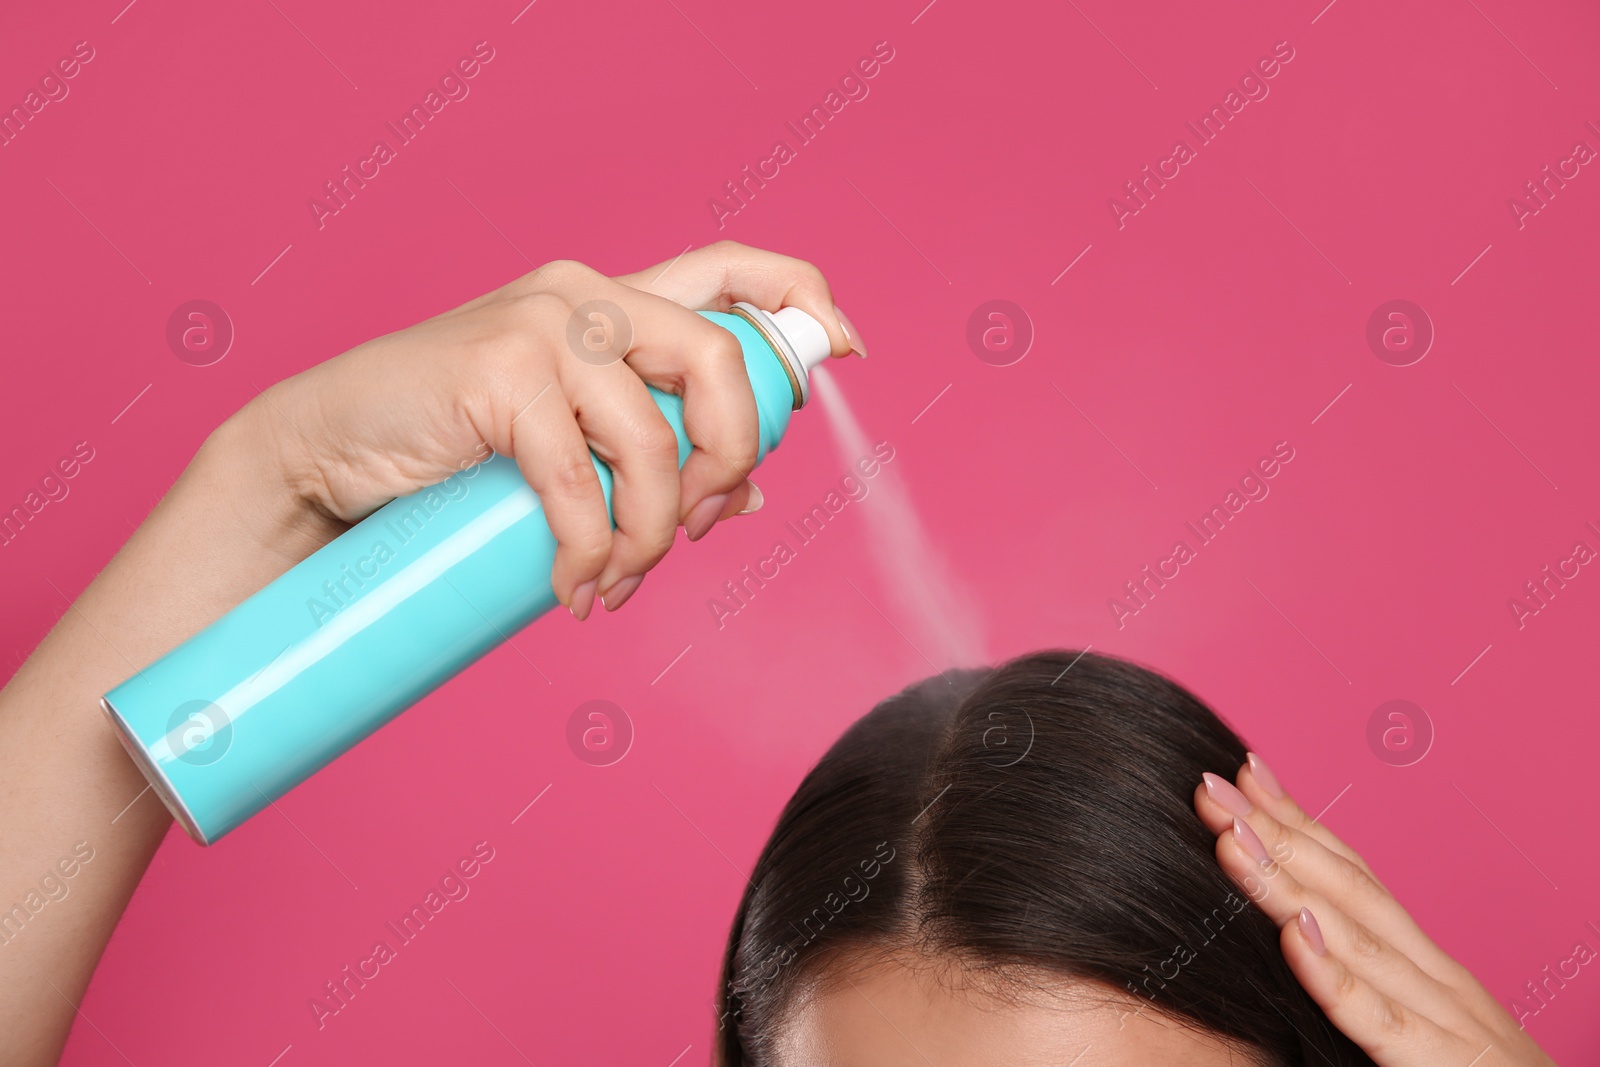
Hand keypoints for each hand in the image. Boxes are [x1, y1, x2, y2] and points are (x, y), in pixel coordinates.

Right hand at [231, 240, 855, 616]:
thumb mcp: (566, 444)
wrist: (325, 453)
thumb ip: (647, 448)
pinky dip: (590, 551)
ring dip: (653, 535)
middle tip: (697, 529)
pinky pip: (583, 480)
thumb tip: (745, 497)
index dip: (802, 297)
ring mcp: (542, 324)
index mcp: (611, 300)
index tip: (848, 351)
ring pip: (656, 439)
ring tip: (615, 582)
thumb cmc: (447, 449)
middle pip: (722, 361)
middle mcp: (587, 293)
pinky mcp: (499, 369)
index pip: (729, 269)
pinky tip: (575, 586)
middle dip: (731, 461)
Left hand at [1194, 756, 1555, 1066]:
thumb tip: (1295, 942)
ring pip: (1358, 938)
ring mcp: (1449, 1019)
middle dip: (1277, 832)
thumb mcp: (1420, 1034)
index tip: (1242, 773)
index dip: (1298, 823)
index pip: (1354, 877)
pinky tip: (1297, 937)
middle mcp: (1437, 979)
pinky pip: (1383, 1020)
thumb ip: (1366, 993)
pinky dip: (1337, 976)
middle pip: (1347, 888)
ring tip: (1232, 837)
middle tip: (1212, 787)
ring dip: (1289, 883)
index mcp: (1425, 968)